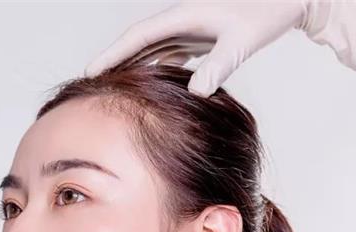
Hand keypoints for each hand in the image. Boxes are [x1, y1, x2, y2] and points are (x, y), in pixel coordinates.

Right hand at [84, 0, 355, 96]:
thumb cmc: (266, 14)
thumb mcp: (240, 42)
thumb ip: (217, 66)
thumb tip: (195, 93)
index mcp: (183, 15)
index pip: (137, 37)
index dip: (111, 54)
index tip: (89, 70)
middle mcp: (180, 20)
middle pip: (137, 44)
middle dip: (113, 63)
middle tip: (90, 88)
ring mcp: (189, 28)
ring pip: (152, 50)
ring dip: (133, 68)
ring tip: (113, 91)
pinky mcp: (200, 36)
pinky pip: (169, 54)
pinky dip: (156, 69)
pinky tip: (150, 88)